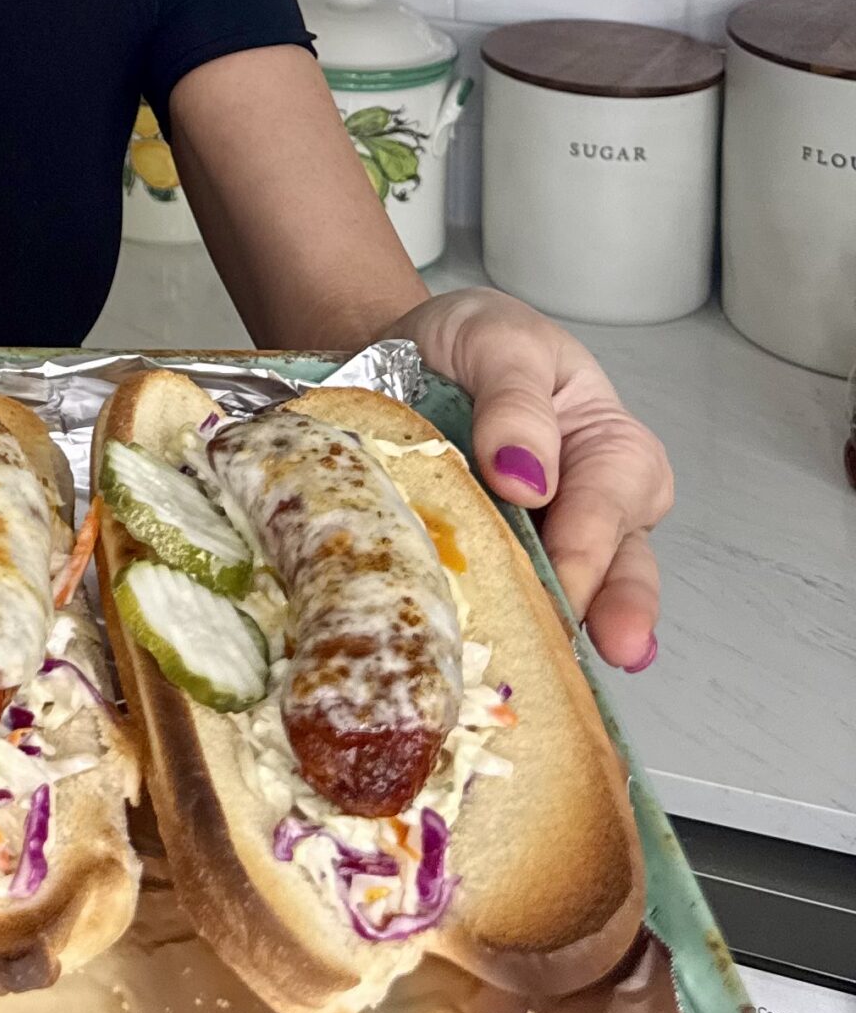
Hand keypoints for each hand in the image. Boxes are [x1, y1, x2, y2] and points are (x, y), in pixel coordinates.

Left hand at [397, 286, 670, 669]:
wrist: (393, 347)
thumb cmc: (467, 342)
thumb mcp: (498, 342)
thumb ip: (517, 403)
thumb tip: (527, 479)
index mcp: (608, 445)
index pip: (611, 497)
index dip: (588, 535)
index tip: (563, 567)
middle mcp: (591, 505)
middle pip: (618, 563)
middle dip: (614, 608)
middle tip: (606, 645)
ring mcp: (544, 542)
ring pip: (575, 597)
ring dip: (565, 633)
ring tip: (559, 670)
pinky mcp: (494, 564)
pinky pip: (510, 601)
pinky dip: (509, 629)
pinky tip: (502, 660)